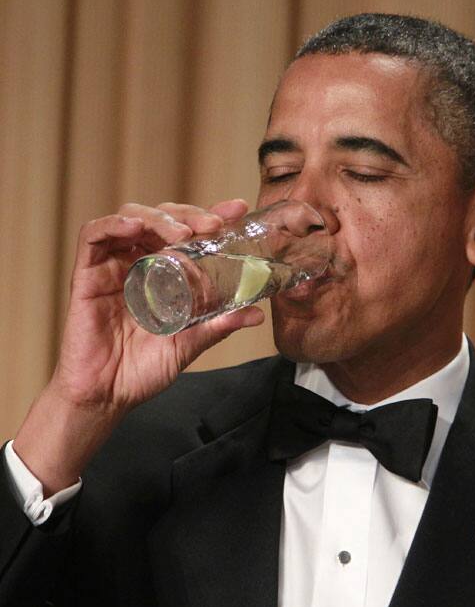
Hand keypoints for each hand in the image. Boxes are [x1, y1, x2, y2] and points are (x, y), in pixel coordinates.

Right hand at [13, 200, 263, 493]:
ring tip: (183, 233)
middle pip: (161, 218)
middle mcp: (137, 262)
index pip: (186, 232)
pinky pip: (92, 236)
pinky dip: (114, 224)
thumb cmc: (143, 369)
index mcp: (162, 272)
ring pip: (131, 217)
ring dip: (158, 217)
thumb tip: (257, 314)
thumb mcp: (189, 342)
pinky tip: (135, 229)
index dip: (209, 214)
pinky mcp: (86, 274)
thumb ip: (218, 325)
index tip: (237, 209)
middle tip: (212, 225)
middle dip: (188, 214)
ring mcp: (111, 266)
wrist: (108, 397)